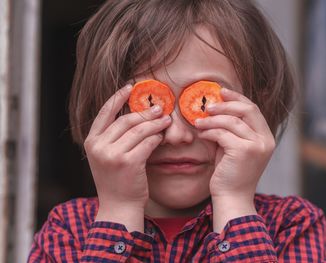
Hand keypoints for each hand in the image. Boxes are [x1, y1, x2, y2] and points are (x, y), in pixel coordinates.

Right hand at [83, 84, 171, 220]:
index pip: (105, 112)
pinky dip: (156, 138)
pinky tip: (161, 137)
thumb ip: (114, 136)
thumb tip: (136, 114)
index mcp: (91, 142)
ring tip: (165, 120)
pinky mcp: (129, 162)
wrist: (118, 205)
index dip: (118, 97)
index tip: (130, 87)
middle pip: (126, 120)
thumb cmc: (116, 179)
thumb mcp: (107, 156)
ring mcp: (113, 154)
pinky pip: (148, 143)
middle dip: (145, 113)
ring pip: (139, 130)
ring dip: (155, 124)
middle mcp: (99, 146)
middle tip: (159, 109)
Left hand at [194, 88, 275, 201]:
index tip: (221, 92)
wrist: (231, 197)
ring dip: (212, 119)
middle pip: (247, 109)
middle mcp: (265, 140)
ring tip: (199, 122)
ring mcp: (257, 145)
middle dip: (226, 104)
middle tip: (208, 106)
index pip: (253, 109)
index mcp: (266, 137)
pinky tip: (201, 134)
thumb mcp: (232, 146)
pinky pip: (222, 133)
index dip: (237, 98)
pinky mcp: (244, 151)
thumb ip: (230, 129)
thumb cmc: (230, 172)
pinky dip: (209, 131)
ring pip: (232, 121)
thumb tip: (214, 108)